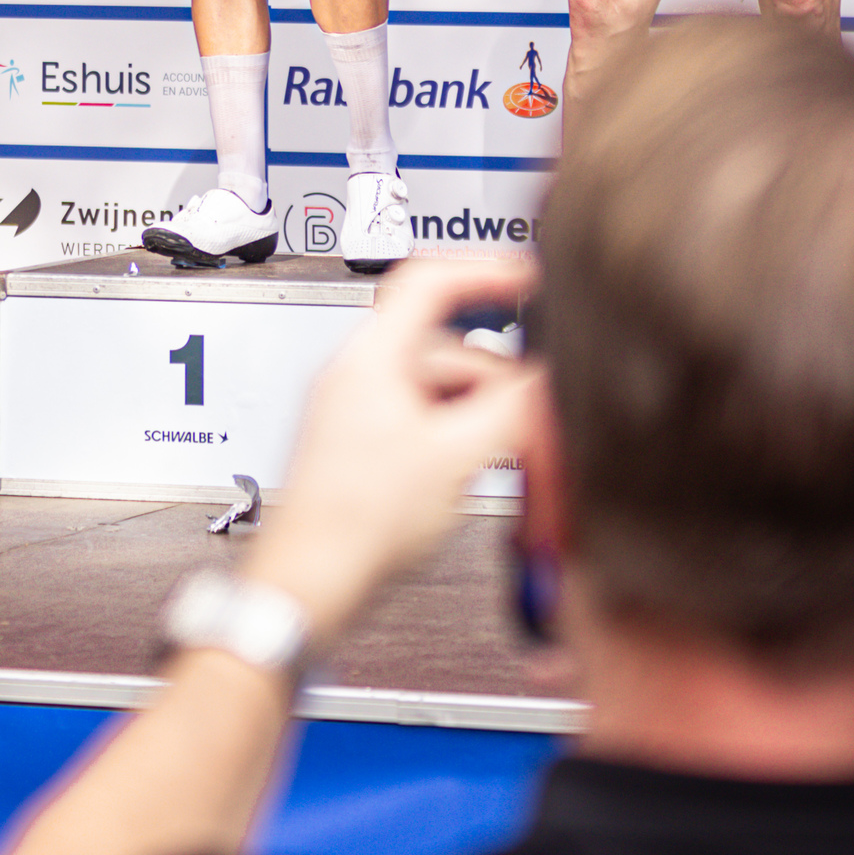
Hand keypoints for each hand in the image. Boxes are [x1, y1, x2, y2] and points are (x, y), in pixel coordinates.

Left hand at [248, 252, 539, 644]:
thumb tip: (545, 378)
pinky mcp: (359, 445)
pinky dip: (455, 433)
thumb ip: (508, 408)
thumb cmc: (356, 524)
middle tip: (533, 409)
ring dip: (478, 410)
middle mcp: (358, 373)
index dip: (483, 271)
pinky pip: (420, 418)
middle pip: (443, 346)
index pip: (429, 280)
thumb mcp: (454, 458)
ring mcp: (356, 409)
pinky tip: (473, 467)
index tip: (525, 277)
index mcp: (372, 357)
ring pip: (435, 387)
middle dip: (495, 376)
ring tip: (509, 450)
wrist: (308, 583)